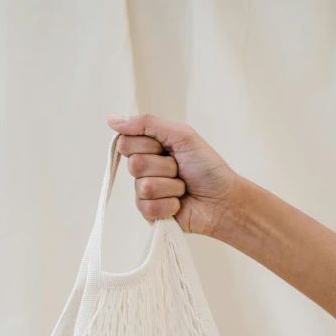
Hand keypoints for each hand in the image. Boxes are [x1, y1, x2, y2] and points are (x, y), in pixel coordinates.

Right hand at [107, 114, 239, 236]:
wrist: (223, 199)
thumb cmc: (207, 168)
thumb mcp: (182, 135)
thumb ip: (148, 124)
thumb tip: (111, 120)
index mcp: (148, 149)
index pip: (125, 142)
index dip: (147, 145)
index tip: (167, 148)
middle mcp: (143, 171)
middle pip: (134, 164)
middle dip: (164, 166)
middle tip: (180, 169)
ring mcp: (145, 194)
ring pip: (143, 186)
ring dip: (171, 186)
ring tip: (183, 188)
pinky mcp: (150, 215)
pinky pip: (148, 207)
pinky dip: (170, 204)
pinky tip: (180, 204)